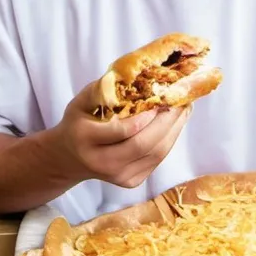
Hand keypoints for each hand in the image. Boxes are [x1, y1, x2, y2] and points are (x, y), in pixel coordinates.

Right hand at [54, 81, 191, 188]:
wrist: (71, 158)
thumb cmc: (79, 122)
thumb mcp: (81, 101)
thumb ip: (102, 89)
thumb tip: (133, 74)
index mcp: (85, 139)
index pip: (122, 130)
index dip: (146, 116)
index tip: (162, 98)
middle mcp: (101, 162)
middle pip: (143, 145)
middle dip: (167, 121)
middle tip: (182, 99)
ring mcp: (118, 176)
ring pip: (155, 154)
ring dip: (174, 129)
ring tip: (185, 108)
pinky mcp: (131, 181)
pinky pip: (157, 159)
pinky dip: (170, 139)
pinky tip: (175, 123)